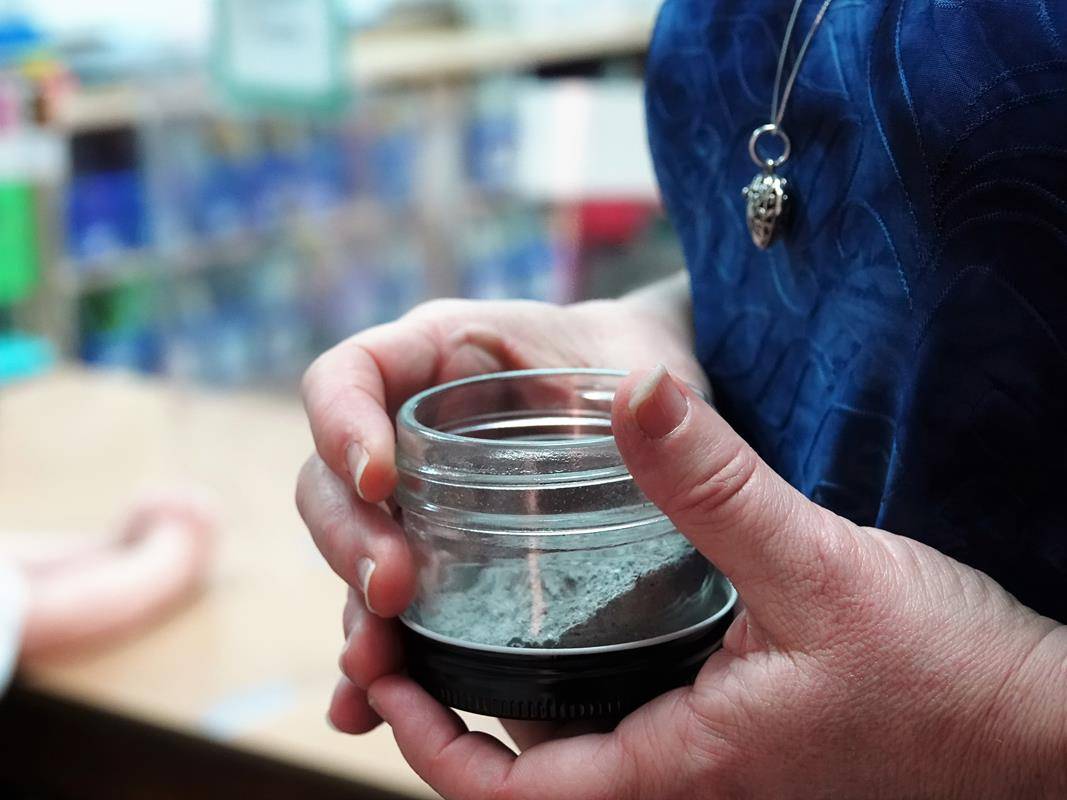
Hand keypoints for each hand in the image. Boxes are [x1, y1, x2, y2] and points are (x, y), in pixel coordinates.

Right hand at [295, 292, 704, 736]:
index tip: (378, 479)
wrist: (637, 404)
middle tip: (392, 590)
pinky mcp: (435, 553)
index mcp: (436, 358)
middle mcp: (404, 427)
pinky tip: (365, 709)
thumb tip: (652, 394)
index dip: (341, 423)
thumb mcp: (640, 361)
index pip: (349, 377)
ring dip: (353, 608)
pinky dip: (374, 653)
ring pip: (350, 548)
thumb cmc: (633, 367)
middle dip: (347, 538)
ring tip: (374, 664)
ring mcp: (413, 495)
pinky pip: (386, 599)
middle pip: (329, 479)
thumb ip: (656, 380)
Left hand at [366, 365, 1066, 798]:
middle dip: (445, 705)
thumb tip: (630, 392)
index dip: (428, 742)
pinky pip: (620, 721)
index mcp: (682, 770)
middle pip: (521, 769)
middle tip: (395, 621)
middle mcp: (681, 783)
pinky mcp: (727, 733)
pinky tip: (554, 612)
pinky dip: (565, 679)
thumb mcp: (819, 564)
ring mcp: (704, 764)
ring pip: (567, 744)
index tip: (383, 670)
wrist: (1028, 721)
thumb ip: (715, 483)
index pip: (509, 797)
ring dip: (499, 691)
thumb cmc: (941, 671)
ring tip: (449, 606)